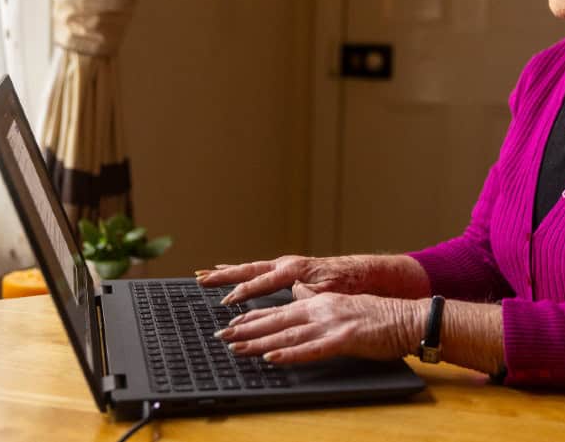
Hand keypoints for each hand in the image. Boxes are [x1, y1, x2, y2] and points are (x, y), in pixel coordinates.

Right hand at [196, 255, 374, 303]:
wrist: (363, 274)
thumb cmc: (348, 284)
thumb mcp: (330, 293)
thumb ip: (309, 294)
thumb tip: (294, 294)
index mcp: (294, 269)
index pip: (261, 280)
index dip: (243, 291)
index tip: (226, 301)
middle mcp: (287, 264)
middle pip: (249, 269)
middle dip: (225, 275)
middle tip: (201, 278)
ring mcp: (286, 266)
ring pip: (251, 269)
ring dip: (229, 272)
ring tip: (207, 274)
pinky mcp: (288, 271)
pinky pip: (259, 271)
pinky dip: (243, 273)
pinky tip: (232, 274)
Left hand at [214, 292, 423, 364]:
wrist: (407, 318)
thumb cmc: (378, 316)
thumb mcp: (343, 302)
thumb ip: (317, 298)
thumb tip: (297, 292)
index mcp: (320, 301)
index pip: (279, 309)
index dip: (253, 316)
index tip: (232, 322)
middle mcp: (321, 309)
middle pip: (276, 320)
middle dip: (246, 329)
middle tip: (222, 336)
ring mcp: (331, 324)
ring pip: (287, 334)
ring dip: (259, 342)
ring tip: (236, 348)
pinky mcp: (343, 339)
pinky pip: (311, 349)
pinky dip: (289, 354)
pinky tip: (272, 358)